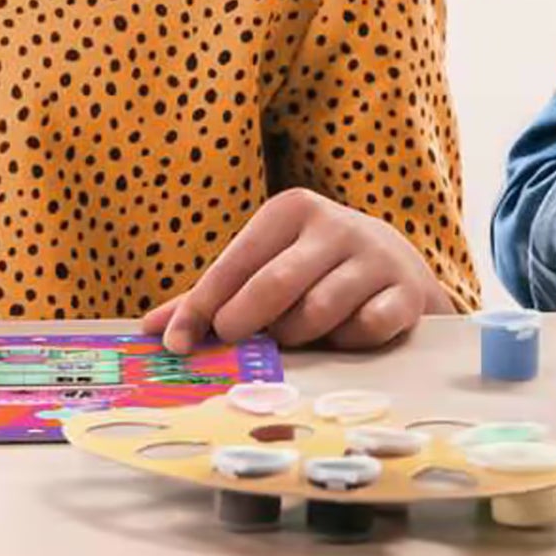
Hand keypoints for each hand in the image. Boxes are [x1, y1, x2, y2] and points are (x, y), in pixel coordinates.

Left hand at [140, 187, 452, 353]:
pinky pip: (365, 329)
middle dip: (245, 322)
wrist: (397, 266)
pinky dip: (348, 341)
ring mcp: (375, 256)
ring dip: (298, 335)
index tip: (177, 345)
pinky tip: (347, 334)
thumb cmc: (313, 270)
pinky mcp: (405, 292)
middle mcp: (335, 225)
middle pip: (274, 285)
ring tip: (297, 333)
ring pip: (317, 312)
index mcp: (292, 210)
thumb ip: (213, 296)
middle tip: (235, 342)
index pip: (235, 263)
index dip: (200, 307)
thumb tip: (150, 329)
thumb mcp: (266, 266)